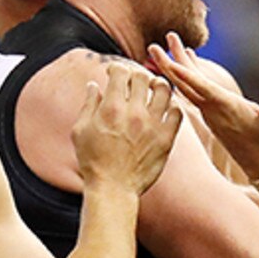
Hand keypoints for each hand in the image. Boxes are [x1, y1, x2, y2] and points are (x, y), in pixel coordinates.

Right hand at [73, 62, 181, 193]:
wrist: (113, 189)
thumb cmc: (92, 161)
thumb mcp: (80, 131)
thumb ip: (89, 105)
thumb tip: (94, 85)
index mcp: (111, 108)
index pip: (120, 72)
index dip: (117, 68)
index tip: (115, 74)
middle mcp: (134, 113)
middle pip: (143, 77)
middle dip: (137, 75)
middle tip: (134, 82)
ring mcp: (152, 125)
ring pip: (165, 90)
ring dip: (158, 86)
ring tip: (154, 90)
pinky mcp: (166, 138)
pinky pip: (177, 112)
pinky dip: (172, 106)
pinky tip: (165, 109)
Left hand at [149, 32, 258, 180]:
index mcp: (225, 107)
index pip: (202, 88)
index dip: (185, 74)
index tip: (167, 61)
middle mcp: (212, 109)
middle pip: (185, 84)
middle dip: (168, 64)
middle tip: (152, 47)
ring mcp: (211, 112)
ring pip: (186, 87)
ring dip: (174, 67)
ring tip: (161, 48)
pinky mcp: (213, 114)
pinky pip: (193, 91)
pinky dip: (186, 76)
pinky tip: (185, 63)